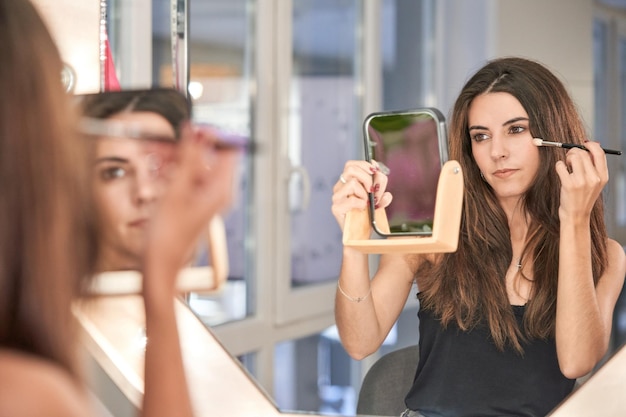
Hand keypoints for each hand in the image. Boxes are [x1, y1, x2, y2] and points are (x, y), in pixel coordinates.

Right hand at [142, 123, 238, 294]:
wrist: (158, 265)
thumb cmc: (167, 237)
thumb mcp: (176, 190)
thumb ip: (188, 158)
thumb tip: (197, 132)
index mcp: (221, 190)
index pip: (227, 150)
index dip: (211, 136)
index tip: (191, 129)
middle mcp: (217, 193)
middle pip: (206, 157)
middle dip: (185, 146)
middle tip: (163, 142)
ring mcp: (204, 198)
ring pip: (192, 166)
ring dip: (173, 157)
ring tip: (153, 154)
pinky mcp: (192, 202)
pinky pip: (184, 178)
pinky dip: (171, 171)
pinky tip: (156, 172)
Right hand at [331, 160, 391, 229]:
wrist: (361, 235)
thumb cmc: (367, 216)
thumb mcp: (378, 198)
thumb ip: (380, 186)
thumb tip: (380, 174)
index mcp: (347, 182)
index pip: (351, 164)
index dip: (365, 165)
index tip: (376, 172)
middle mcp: (339, 187)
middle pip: (350, 169)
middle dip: (367, 178)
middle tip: (373, 190)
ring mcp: (336, 197)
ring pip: (352, 183)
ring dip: (365, 193)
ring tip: (367, 202)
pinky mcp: (336, 208)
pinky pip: (352, 199)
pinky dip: (361, 203)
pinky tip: (362, 208)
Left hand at [555, 141, 607, 220]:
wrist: (576, 215)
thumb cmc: (582, 197)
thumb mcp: (595, 183)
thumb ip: (594, 166)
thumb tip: (592, 145)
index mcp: (603, 176)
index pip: (600, 153)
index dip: (590, 145)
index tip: (583, 144)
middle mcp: (594, 178)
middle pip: (583, 153)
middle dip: (574, 151)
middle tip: (569, 157)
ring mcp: (582, 182)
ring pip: (573, 157)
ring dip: (567, 158)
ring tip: (567, 165)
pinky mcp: (569, 185)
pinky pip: (561, 165)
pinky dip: (559, 165)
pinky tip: (561, 170)